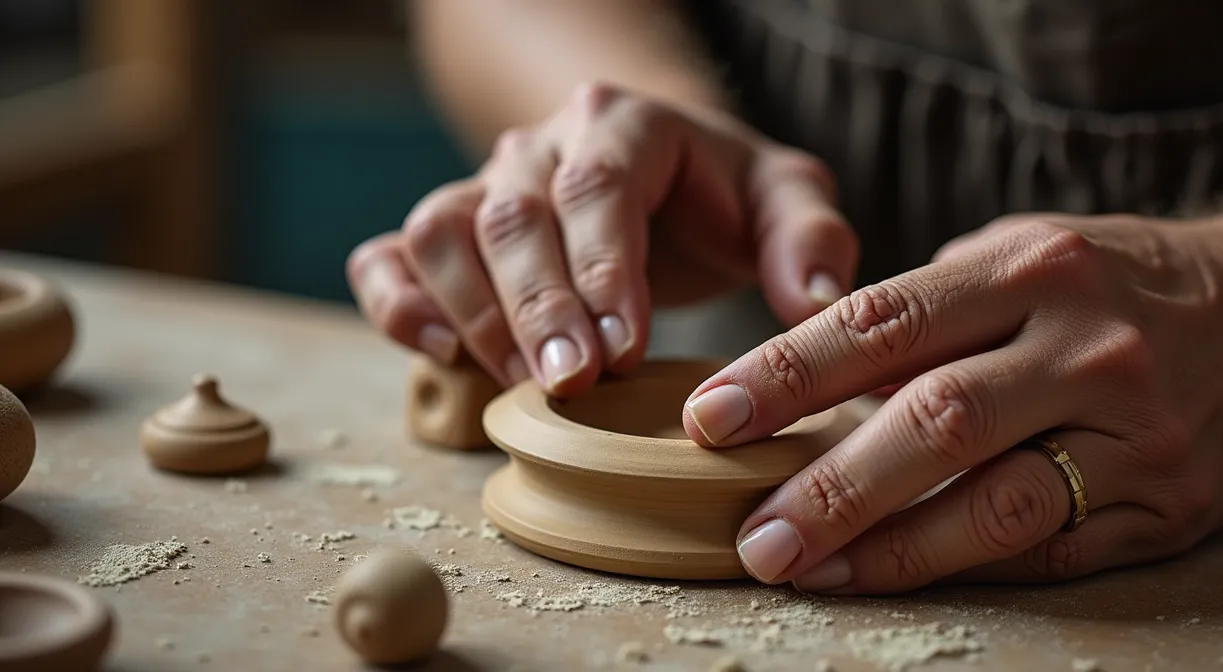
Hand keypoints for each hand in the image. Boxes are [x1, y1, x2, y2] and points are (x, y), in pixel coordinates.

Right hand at [347, 82, 858, 394]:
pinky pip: (390, 254)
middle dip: (537, 305)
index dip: (602, 268)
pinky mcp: (451, 232)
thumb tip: (818, 301)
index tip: (624, 348)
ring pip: (441, 230)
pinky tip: (438, 352)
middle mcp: (541, 148)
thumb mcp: (785, 201)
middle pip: (513, 214)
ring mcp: (485, 186)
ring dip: (471, 311)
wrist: (659, 177)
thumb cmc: (724, 197)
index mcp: (624, 124)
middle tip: (570, 382)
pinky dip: (398, 303)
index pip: (600, 186)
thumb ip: (812, 238)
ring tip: (519, 383)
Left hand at [681, 213, 1222, 593]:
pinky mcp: (1165, 502)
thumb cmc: (1113, 284)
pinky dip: (959, 567)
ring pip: (993, 501)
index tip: (711, 417)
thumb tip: (811, 367)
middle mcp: (1084, 346)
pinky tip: (891, 577)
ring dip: (886, 548)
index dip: (787, 372)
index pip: (884, 322)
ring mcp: (1132, 429)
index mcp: (1032, 269)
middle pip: (933, 420)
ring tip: (803, 570)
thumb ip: (929, 303)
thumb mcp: (1027, 253)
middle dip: (827, 484)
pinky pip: (1048, 548)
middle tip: (748, 533)